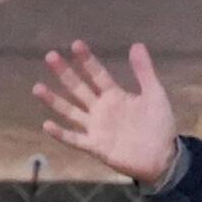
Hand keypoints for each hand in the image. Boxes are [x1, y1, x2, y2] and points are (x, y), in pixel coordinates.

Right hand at [34, 40, 178, 185]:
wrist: (164, 157)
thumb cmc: (159, 125)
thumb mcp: (155, 95)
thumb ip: (144, 72)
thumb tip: (136, 44)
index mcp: (114, 95)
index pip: (97, 74)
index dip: (87, 60)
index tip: (75, 44)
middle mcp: (101, 109)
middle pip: (78, 88)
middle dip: (65, 73)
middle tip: (50, 56)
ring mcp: (96, 128)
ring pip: (70, 111)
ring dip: (54, 100)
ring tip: (37, 87)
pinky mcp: (96, 147)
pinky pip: (75, 139)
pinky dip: (61, 134)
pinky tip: (47, 124)